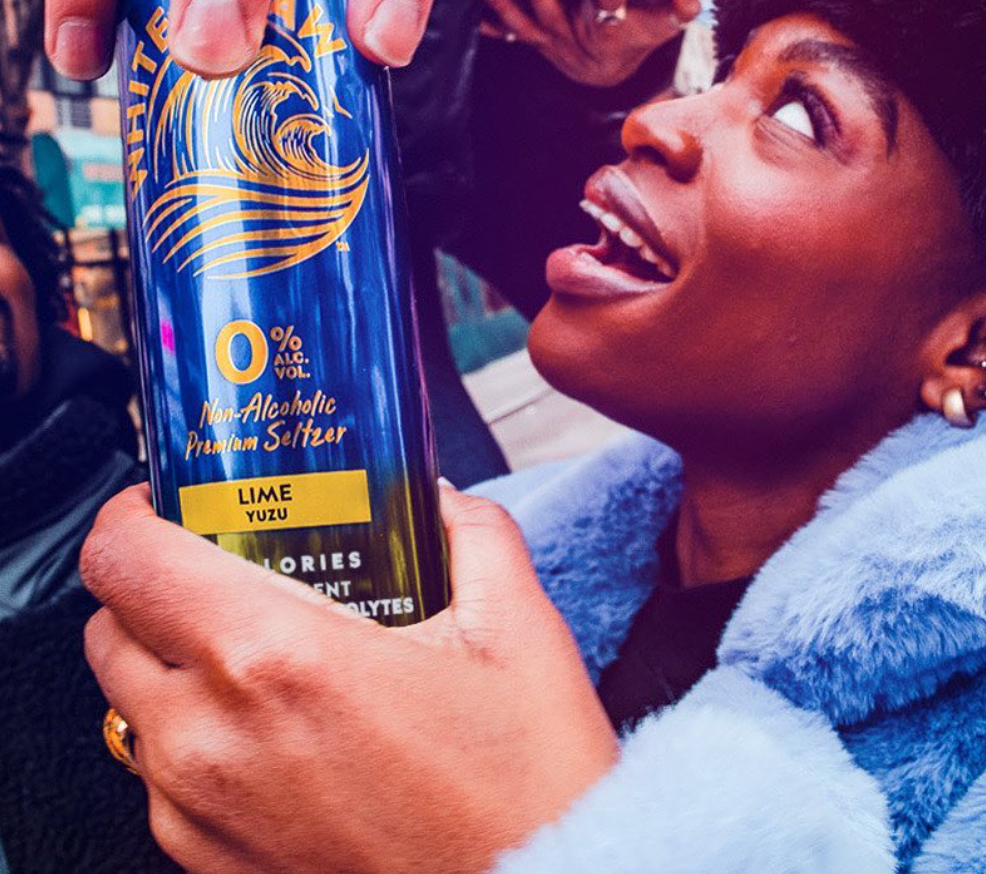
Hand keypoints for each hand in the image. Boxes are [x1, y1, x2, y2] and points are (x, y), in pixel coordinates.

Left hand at [80, 483, 617, 873]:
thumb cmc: (522, 789)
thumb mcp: (517, 628)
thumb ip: (472, 531)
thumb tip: (434, 499)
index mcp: (277, 658)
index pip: (127, 560)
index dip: (132, 514)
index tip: (168, 499)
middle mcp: (212, 737)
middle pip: (111, 626)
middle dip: (155, 580)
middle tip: (227, 561)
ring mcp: (197, 811)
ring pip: (131, 700)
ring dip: (172, 656)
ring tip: (259, 641)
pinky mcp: (205, 863)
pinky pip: (162, 772)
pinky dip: (195, 729)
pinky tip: (279, 721)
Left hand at [481, 0, 700, 87]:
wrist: (610, 71)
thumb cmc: (639, 37)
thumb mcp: (669, 25)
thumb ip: (683, 4)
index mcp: (612, 26)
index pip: (614, 4)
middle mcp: (578, 33)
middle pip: (557, 14)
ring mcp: (554, 39)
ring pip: (527, 24)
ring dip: (506, 5)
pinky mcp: (537, 40)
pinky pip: (511, 35)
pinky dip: (491, 25)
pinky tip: (472, 12)